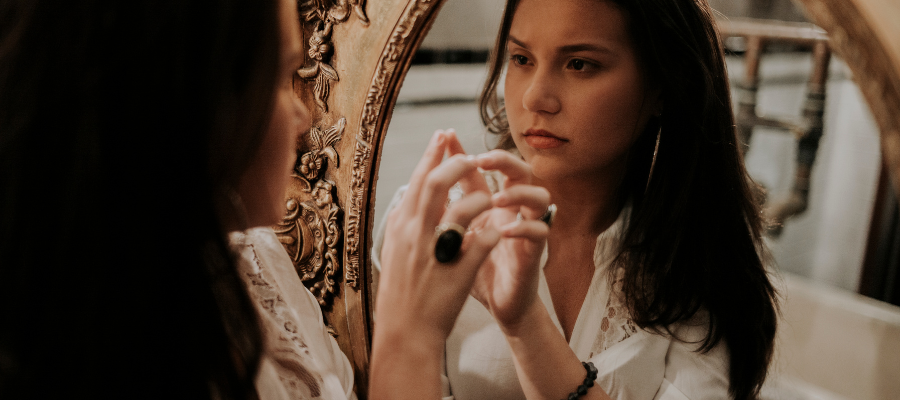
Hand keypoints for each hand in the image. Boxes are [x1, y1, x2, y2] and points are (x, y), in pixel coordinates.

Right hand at [374, 130, 500, 345]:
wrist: (404, 333)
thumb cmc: (401, 292)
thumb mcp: (396, 250)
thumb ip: (406, 221)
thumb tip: (413, 193)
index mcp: (400, 226)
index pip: (417, 179)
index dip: (432, 154)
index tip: (444, 135)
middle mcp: (414, 234)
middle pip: (437, 184)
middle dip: (457, 164)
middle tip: (472, 156)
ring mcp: (436, 252)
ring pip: (463, 208)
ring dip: (480, 198)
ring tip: (490, 198)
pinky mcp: (458, 271)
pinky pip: (483, 241)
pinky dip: (493, 231)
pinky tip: (500, 230)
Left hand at [444, 136, 549, 331]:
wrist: (498, 307)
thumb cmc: (476, 272)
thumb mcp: (453, 239)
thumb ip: (443, 214)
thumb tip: (416, 189)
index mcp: (490, 205)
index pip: (480, 170)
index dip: (463, 152)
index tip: (445, 136)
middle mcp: (513, 211)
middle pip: (520, 171)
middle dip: (502, 160)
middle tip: (481, 160)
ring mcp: (527, 230)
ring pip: (539, 196)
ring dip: (518, 193)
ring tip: (496, 198)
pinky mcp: (534, 253)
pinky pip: (540, 232)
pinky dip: (525, 228)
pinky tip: (506, 231)